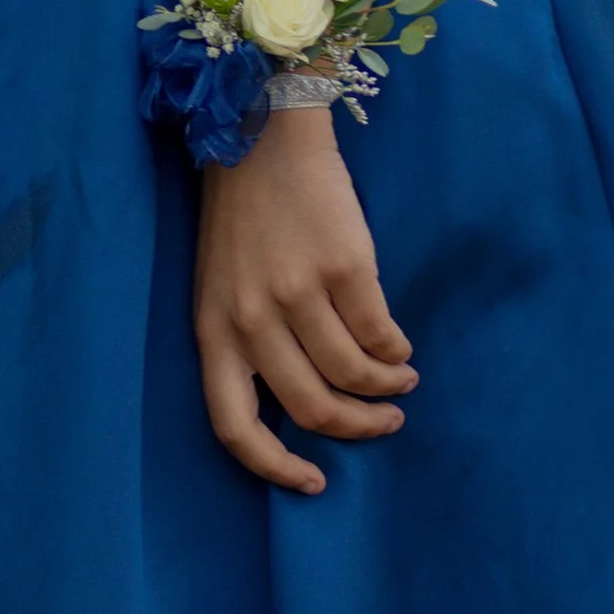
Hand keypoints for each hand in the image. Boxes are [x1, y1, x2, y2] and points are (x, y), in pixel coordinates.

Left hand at [193, 109, 415, 496]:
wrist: (263, 130)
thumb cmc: (244, 214)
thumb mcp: (221, 284)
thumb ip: (247, 340)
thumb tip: (304, 404)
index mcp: (212, 327)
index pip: (233, 426)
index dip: (275, 467)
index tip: (315, 483)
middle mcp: (250, 317)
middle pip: (311, 407)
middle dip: (357, 427)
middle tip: (385, 422)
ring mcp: (297, 292)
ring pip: (353, 375)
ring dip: (386, 389)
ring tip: (401, 381)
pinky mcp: (342, 267)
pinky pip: (379, 334)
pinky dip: (396, 350)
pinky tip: (399, 346)